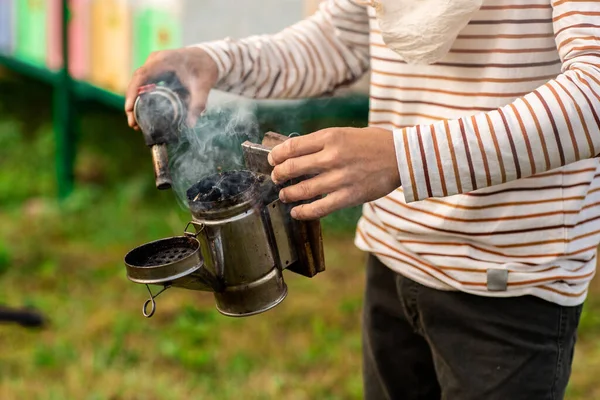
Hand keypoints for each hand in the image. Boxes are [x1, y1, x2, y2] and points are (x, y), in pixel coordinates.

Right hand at [125, 47, 218, 128]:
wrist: (209, 58)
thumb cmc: (205, 69)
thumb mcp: (203, 87)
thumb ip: (198, 104)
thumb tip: (191, 124)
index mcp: (164, 61)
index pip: (142, 75)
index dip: (134, 92)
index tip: (129, 108)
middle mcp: (155, 61)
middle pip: (137, 82)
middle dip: (132, 103)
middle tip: (132, 123)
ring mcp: (154, 66)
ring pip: (139, 84)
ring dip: (135, 103)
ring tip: (135, 123)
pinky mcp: (156, 72)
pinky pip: (145, 85)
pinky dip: (142, 99)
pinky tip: (142, 114)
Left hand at [268, 127, 400, 219]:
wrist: (402, 157)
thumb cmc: (373, 143)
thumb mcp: (345, 133)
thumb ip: (322, 143)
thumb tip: (297, 154)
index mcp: (330, 137)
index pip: (292, 147)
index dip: (277, 155)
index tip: (273, 160)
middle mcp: (332, 156)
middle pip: (292, 168)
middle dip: (279, 175)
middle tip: (276, 178)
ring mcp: (340, 178)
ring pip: (302, 190)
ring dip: (288, 194)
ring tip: (284, 194)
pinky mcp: (349, 196)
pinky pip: (319, 207)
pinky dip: (303, 211)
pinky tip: (296, 212)